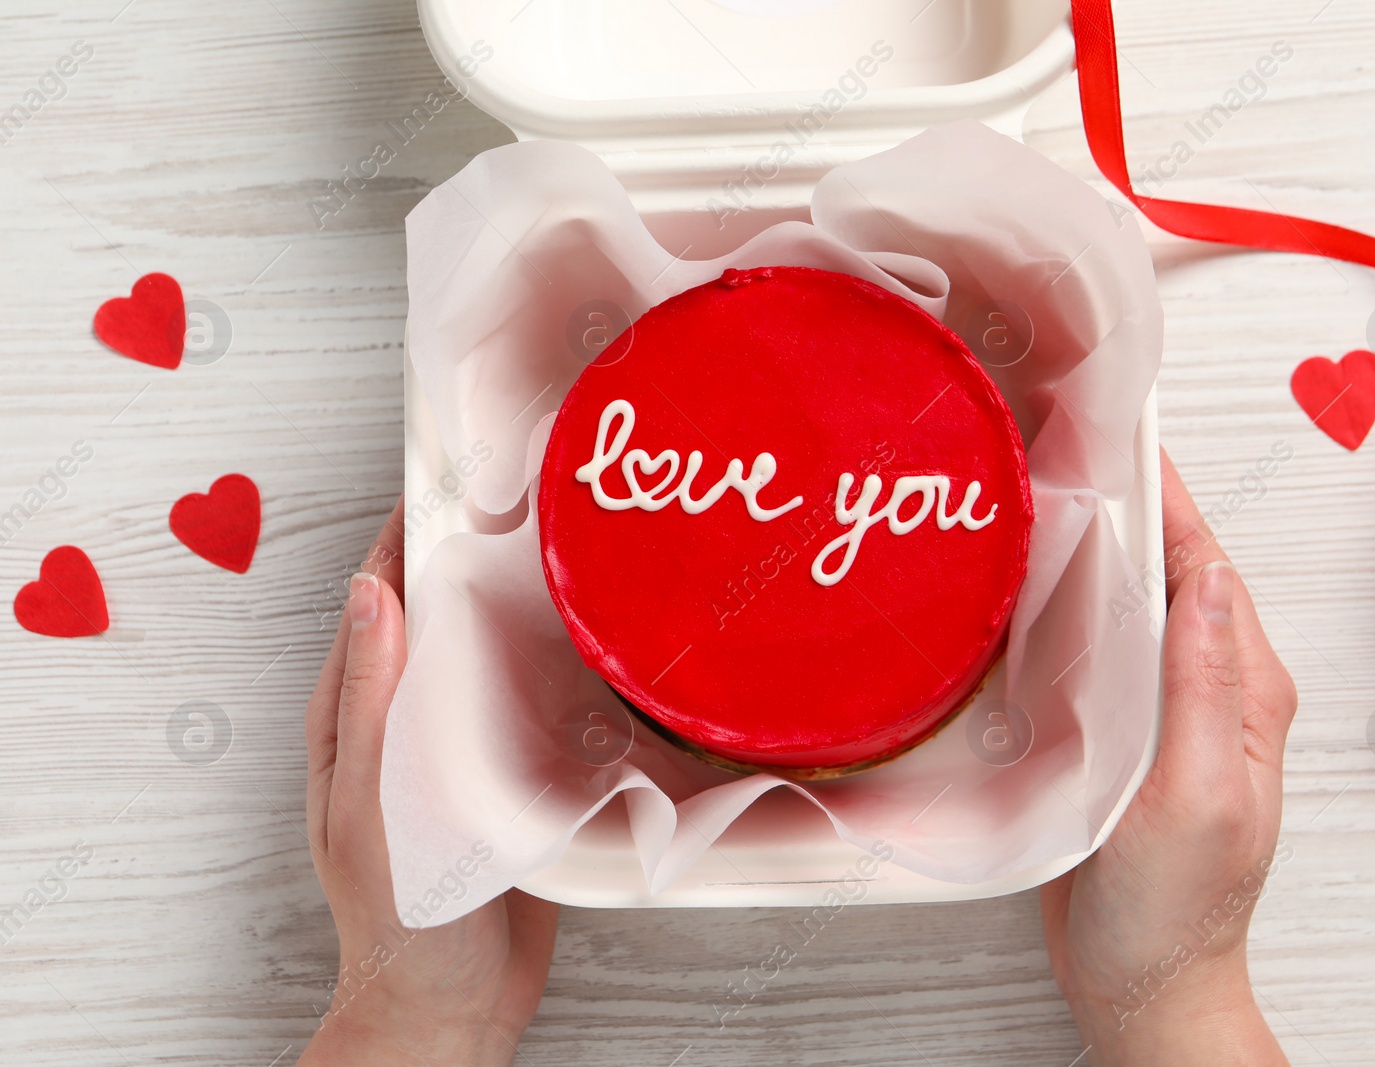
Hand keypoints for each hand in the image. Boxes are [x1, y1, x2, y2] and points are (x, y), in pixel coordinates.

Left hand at [298, 500, 558, 1066]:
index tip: (450, 477)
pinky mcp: (514, 776)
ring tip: (576, 554)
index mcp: (356, 717)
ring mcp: (463, 747)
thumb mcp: (373, 803)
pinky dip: (560, 667)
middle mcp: (410, 720)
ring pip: (492, 654)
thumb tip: (371, 591)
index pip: (378, 599)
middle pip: (442, 617)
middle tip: (533, 501)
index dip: (408, 534)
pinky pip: (533, 705)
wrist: (455, 1008)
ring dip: (525, 606)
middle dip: (477, 557)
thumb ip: (370, 702)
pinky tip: (600, 647)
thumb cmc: (398, 920)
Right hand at [1041, 450, 1296, 1065]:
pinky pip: (1093, 648)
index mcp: (1243, 692)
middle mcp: (1207, 688)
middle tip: (1060, 442)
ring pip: (1126, 604)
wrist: (1141, 980)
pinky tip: (1022, 589)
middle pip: (1165, 570)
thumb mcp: (1198, 795)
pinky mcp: (1118, 731)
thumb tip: (1212, 580)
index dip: (1166, 494)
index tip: (1120, 431)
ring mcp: (1160, 708)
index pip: (1205, 566)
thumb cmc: (1176, 908)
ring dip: (1087, 548)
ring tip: (1035, 491)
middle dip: (1121, 502)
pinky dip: (1061, 607)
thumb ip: (1206, 687)